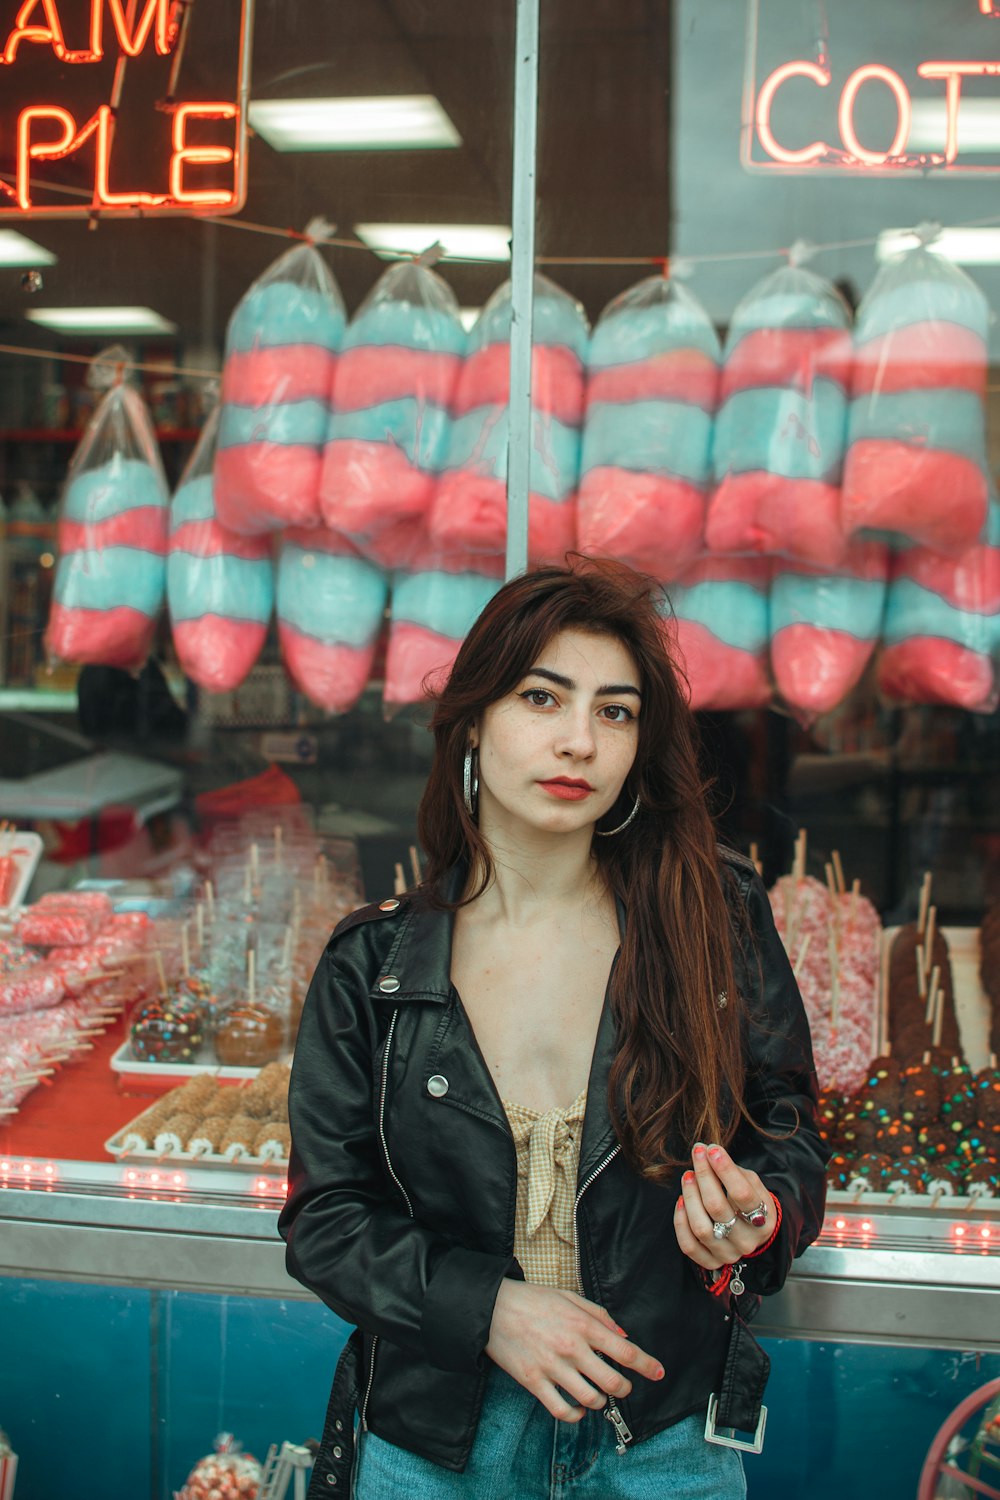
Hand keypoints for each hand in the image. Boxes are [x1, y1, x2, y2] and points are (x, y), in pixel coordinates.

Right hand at [485, 1279, 662, 1421]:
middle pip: (612, 1382)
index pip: (625, 1351)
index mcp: (582, 1325)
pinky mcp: (533, 1382)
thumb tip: (622, 1336)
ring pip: (590, 1400)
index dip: (647, 1365)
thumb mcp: (569, 1297)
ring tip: (597, 1395)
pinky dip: (575, 1415)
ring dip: (600, 1402)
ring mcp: (552, 1367)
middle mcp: (571, 1348)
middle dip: (625, 1388)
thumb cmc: (532, 1299)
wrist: (492, 1307)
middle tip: (623, 1386)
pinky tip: (577, 1408)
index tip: (658, 1373)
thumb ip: (599, 1315)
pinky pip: (561, 1411)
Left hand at [673, 1141, 775, 1270]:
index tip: (712, 1149)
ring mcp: (729, 1254)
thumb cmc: (749, 1200)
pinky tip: (681, 1201)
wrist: (751, 1230)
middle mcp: (747, 1240)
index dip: (725, 1170)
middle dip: (704, 1176)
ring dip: (690, 1197)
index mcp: (764, 1219)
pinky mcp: (711, 1261)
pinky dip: (680, 1222)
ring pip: (701, 1228)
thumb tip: (708, 1151)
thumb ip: (732, 1170)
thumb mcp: (751, 1183)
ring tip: (688, 1176)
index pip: (743, 1194)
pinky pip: (689, 1245)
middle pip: (717, 1209)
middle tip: (697, 1154)